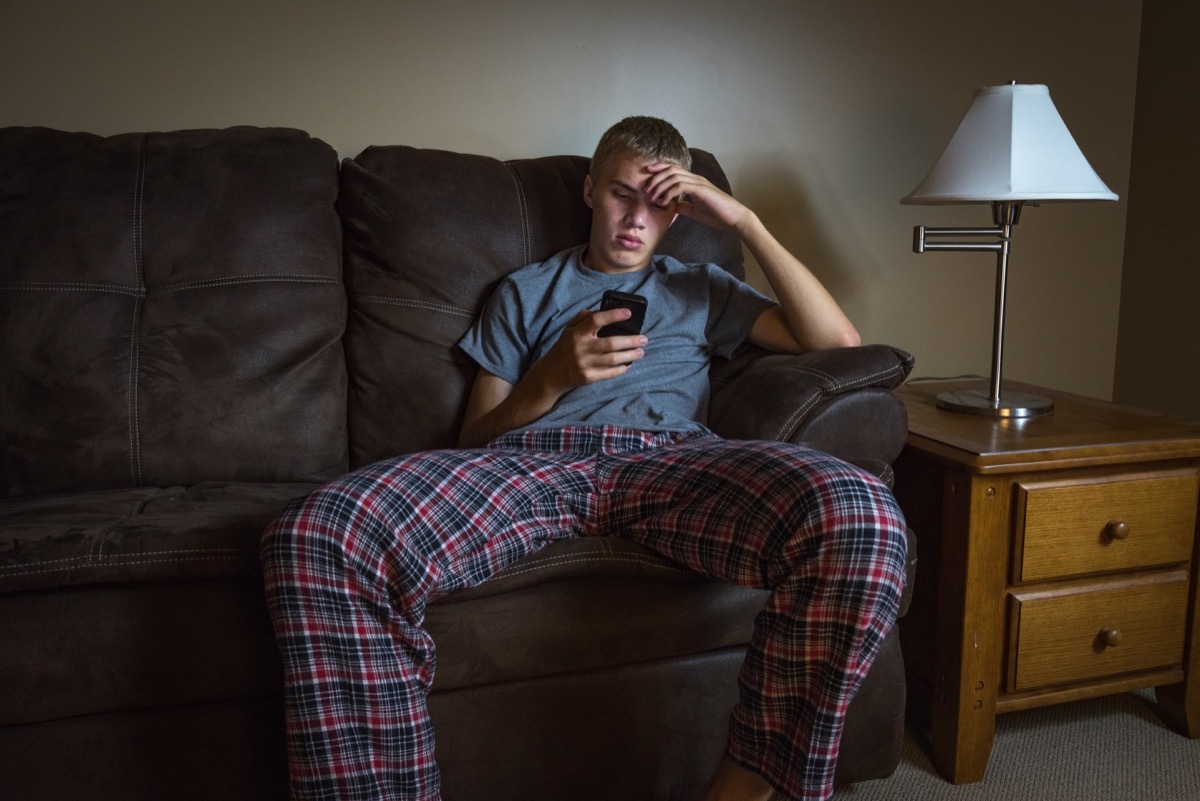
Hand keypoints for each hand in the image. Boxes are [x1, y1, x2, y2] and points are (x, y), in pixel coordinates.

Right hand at [532, 308, 646, 393]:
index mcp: (577, 333)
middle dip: (631, 340)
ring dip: (630, 355)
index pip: (596, 320)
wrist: (551, 373)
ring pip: (613, 359)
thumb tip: (600, 310)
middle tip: (644, 339)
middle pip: (611, 343)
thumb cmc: (564, 348)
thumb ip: (582, 318)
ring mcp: (585, 364)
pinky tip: (629, 364)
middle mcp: (581, 348)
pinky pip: (609, 373)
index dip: (613, 315)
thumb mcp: (568, 330)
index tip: (628, 313)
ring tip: (641, 351)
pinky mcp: (588, 377)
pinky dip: (621, 369)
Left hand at [642, 162, 752, 232]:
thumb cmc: (718, 216)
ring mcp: (699, 183)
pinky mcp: (702, 190)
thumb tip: (673, 206)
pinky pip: (681, 186)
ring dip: (660, 186)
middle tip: (645, 189)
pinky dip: (669, 193)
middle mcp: (696, 179)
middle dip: (655, 177)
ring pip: (674, 176)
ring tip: (652, 197)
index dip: (659, 170)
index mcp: (694, 182)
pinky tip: (663, 202)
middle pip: (671, 169)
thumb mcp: (696, 211)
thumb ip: (685, 207)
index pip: (673, 170)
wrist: (734, 219)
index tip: (647, 177)